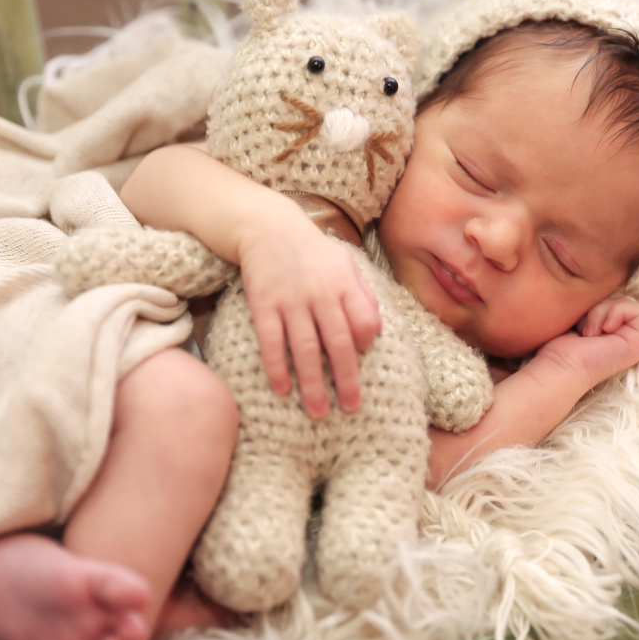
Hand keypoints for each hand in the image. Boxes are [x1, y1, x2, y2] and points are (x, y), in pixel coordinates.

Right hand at [237, 217, 379, 418]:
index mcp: (345, 284)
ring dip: (313, 383)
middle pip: (338, 342)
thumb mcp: (345, 265)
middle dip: (346, 378)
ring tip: (318, 412)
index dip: (365, 344)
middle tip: (350, 407)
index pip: (365, 322)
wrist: (269, 227)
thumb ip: (362, 296)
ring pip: (305, 348)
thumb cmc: (314, 254)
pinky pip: (271, 341)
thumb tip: (375, 334)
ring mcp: (291, 300)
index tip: (362, 362)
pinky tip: (282, 389)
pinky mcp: (263, 304)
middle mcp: (321, 293)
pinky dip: (277, 367)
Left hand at [527, 296, 638, 393]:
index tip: (579, 325)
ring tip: (588, 332)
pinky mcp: (638, 344)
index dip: (596, 304)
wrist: (558, 365)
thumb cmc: (560, 344)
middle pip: (622, 299)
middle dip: (598, 307)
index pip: (615, 299)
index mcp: (615, 333)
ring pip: (628, 302)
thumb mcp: (580, 315)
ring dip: (601, 311)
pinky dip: (614, 313)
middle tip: (583, 329)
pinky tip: (598, 333)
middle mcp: (627, 338)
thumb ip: (595, 304)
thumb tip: (600, 282)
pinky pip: (638, 310)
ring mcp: (635, 343)